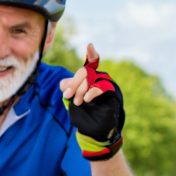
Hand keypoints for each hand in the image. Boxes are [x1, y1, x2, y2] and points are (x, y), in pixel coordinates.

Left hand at [62, 44, 124, 159]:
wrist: (96, 129)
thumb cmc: (85, 113)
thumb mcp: (73, 99)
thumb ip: (68, 89)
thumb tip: (63, 83)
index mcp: (90, 78)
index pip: (91, 63)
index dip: (92, 55)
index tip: (90, 46)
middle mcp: (100, 78)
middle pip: (85, 71)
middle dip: (74, 83)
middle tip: (67, 96)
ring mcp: (107, 84)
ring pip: (91, 79)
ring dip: (81, 90)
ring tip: (76, 102)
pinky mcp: (112, 92)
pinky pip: (100, 87)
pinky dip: (91, 92)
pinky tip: (86, 100)